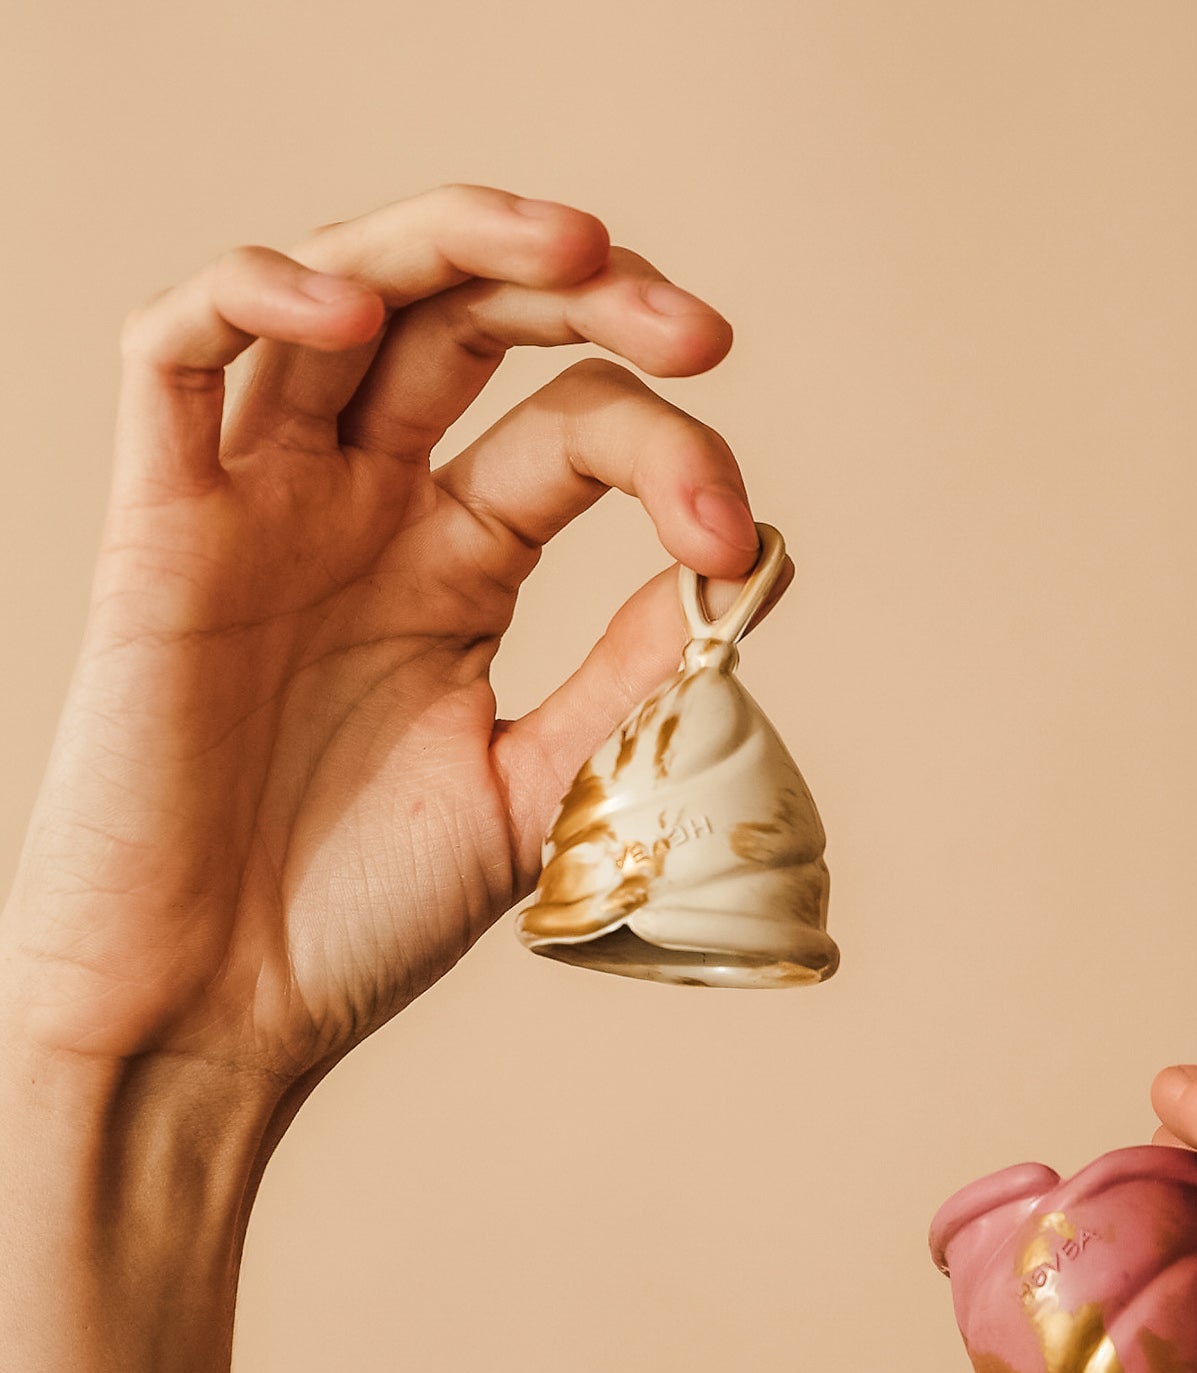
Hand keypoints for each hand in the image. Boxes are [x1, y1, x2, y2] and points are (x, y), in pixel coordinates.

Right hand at [0, 182, 777, 1102]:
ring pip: (340, 296)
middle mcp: (364, 510)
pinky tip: (351, 309)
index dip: (673, 461)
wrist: (217, 1012)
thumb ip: (624, 673)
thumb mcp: (533, 786)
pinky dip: (254, 297)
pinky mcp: (157, 526)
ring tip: (572, 251)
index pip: (576, 436)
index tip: (732, 546)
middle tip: (700, 330)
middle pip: (468, 321)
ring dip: (452, 241)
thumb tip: (744, 566)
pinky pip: (174, 355)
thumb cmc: (359, 914)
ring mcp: (261, 506)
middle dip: (590, 292)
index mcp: (457, 564)